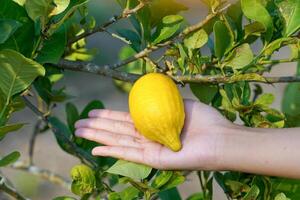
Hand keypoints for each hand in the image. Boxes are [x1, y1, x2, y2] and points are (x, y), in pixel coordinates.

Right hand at [75, 99, 231, 169]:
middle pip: (117, 131)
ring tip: (78, 131)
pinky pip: (128, 154)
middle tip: (77, 123)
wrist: (219, 138)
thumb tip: (148, 91)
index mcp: (154, 123)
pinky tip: (95, 149)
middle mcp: (148, 137)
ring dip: (97, 137)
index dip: (108, 116)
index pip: (125, 120)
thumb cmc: (204, 120)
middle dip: (97, 127)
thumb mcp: (179, 103)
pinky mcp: (153, 160)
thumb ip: (161, 100)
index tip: (93, 112)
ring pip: (118, 141)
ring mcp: (149, 149)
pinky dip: (111, 151)